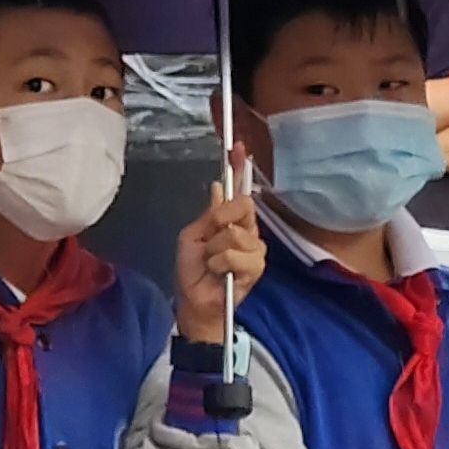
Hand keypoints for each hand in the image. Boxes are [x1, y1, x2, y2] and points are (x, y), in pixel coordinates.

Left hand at [175, 183, 263, 343]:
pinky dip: (220, 263)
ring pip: (235, 234)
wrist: (195, 300)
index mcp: (231, 219)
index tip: (239, 148)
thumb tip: (219, 186)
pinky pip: (236, 254)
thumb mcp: (192, 236)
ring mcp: (255, 247)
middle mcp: (247, 229)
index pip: (240, 190)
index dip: (240, 168)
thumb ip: (210, 214)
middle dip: (220, 221)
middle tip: (209, 240)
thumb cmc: (192, 270)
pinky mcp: (257, 266)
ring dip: (215, 250)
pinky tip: (220, 273)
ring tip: (212, 263)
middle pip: (243, 206)